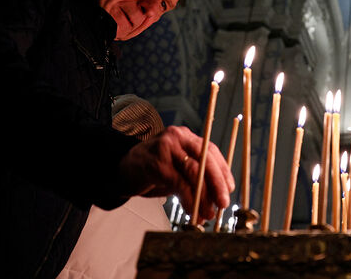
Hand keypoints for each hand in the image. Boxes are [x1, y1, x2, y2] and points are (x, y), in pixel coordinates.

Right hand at [117, 125, 234, 223]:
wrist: (120, 169)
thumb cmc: (151, 170)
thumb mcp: (176, 169)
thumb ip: (194, 177)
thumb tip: (215, 198)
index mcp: (185, 136)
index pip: (211, 150)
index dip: (223, 171)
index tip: (230, 189)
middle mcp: (177, 137)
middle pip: (205, 159)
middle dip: (217, 184)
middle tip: (223, 203)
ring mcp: (166, 147)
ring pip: (194, 172)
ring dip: (204, 196)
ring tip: (207, 214)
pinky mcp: (156, 162)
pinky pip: (179, 183)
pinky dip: (189, 200)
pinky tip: (192, 211)